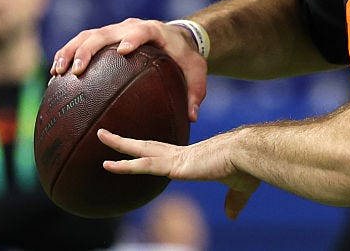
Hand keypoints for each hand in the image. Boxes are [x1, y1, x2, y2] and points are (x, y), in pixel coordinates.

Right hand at [50, 18, 207, 120]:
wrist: (175, 37)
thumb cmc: (185, 57)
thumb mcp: (196, 71)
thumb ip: (196, 92)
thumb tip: (192, 117)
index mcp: (154, 31)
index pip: (142, 30)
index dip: (132, 38)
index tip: (123, 50)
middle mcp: (130, 26)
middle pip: (105, 32)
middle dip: (89, 49)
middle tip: (77, 70)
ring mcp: (115, 30)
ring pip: (87, 35)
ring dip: (71, 51)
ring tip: (58, 71)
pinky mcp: (104, 37)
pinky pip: (81, 42)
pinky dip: (68, 54)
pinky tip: (57, 75)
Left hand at [98, 128, 259, 218]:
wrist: (249, 153)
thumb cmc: (247, 167)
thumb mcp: (239, 188)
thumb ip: (233, 201)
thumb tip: (233, 215)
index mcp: (193, 158)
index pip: (164, 154)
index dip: (150, 152)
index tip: (137, 149)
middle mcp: (181, 154)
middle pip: (147, 145)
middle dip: (128, 141)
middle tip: (107, 133)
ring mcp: (176, 159)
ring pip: (141, 150)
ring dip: (119, 144)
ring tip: (100, 135)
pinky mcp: (175, 166)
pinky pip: (144, 165)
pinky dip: (126, 165)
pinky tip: (109, 164)